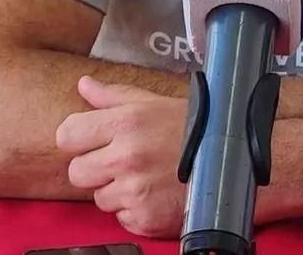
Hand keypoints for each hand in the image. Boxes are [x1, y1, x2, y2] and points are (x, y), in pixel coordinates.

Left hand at [56, 76, 187, 238]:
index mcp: (125, 123)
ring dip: (117, 191)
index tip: (93, 141)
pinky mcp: (145, 218)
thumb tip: (83, 84)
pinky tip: (155, 194)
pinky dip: (135, 210)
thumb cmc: (196, 129)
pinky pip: (121, 217)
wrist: (235, 162)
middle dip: (95, 168)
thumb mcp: (155, 103)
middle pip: (76, 172)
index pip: (66, 135)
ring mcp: (135, 191)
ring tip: (146, 177)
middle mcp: (126, 157)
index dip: (78, 138)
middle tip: (123, 162)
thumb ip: (113, 96)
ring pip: (99, 197)